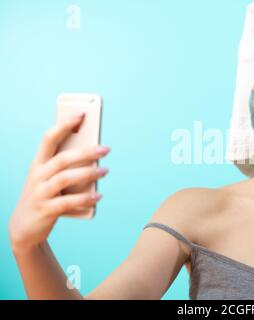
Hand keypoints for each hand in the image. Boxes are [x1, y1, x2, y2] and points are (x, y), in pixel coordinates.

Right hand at [8, 113, 110, 253]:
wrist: (23, 228)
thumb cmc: (43, 196)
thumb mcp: (49, 179)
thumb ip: (66, 166)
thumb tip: (94, 154)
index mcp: (38, 163)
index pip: (49, 139)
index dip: (64, 125)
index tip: (81, 115)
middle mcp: (37, 175)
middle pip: (62, 159)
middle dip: (85, 152)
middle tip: (105, 149)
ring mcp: (40, 193)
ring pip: (65, 178)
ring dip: (88, 173)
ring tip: (105, 171)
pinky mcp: (46, 210)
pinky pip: (67, 202)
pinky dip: (84, 198)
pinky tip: (98, 196)